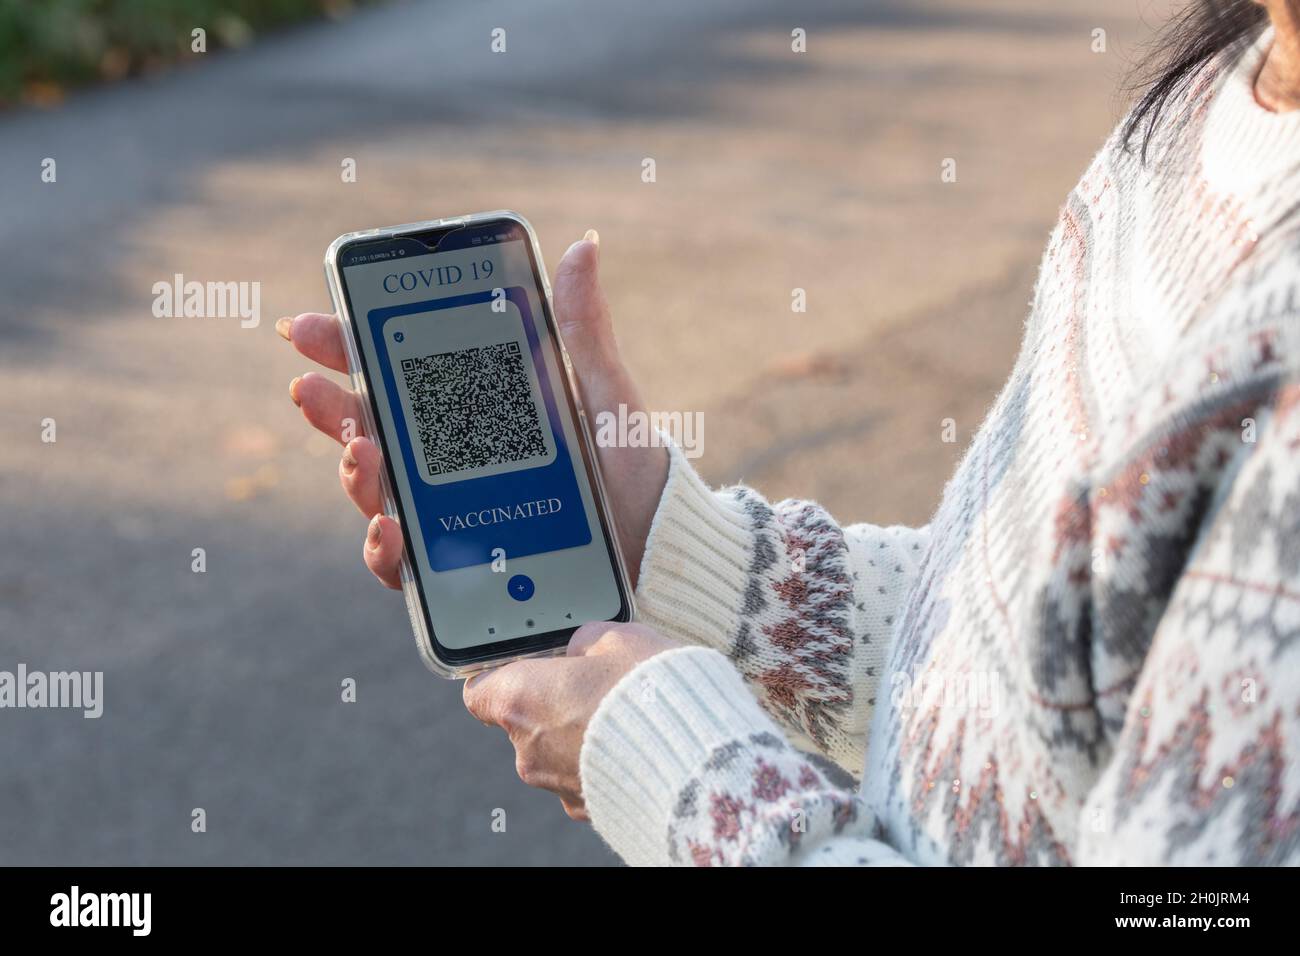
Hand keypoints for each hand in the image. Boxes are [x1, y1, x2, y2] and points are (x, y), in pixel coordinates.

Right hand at [277, 229, 669, 587]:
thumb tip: (583, 245)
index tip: (310, 325)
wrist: (659, 550)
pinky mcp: (457, 570)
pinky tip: (387, 528)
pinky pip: (405, 563)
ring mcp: (448, 515)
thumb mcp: (604, 393)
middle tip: (310, 388)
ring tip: (360, 449)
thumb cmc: (631, 468)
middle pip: (372, 429)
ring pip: (378, 491)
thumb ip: (581, 328)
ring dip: (354, 468)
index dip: (347, 347)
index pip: (399, 373)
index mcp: (477, 408)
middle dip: (332, 406)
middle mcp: (452, 460)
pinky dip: (385, 548)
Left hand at [463, 622, 679, 818]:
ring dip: (579, 735)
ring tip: (625, 717)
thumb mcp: (617, 638)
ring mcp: (554, 784)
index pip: (479, 691)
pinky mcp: (585, 808)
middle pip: (523, 721)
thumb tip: (579, 651)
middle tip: (595, 686)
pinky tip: (635, 746)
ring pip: (554, 752)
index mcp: (521, 698)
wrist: (696, 756)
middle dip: (554, 704)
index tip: (526, 667)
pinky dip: (600, 763)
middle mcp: (526, 748)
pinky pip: (582, 777)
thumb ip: (584, 643)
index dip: (500, 677)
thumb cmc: (650, 688)